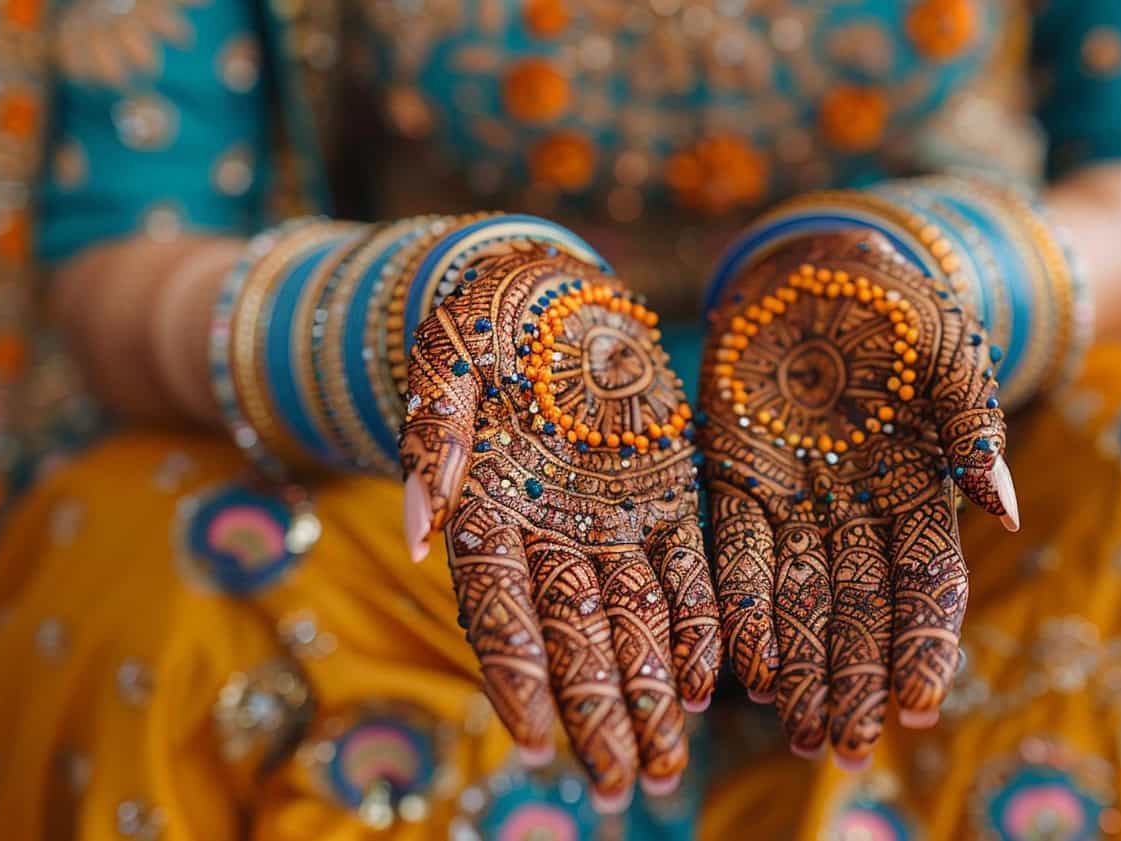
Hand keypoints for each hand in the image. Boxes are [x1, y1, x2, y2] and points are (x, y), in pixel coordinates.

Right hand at [400, 241, 719, 805]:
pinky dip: (696, 625)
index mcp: (487, 514)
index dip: (518, 682)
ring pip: (631, 623)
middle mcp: (549, 534)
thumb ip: (431, 438)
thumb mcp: (442, 358)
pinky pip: (686, 571)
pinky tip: (705, 683)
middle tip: (624, 788)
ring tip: (666, 765)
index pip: (498, 616)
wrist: (553, 283)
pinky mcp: (667, 495)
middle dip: (597, 717)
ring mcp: (610, 520)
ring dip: (648, 695)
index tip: (537, 746)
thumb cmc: (484, 316)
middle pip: (572, 642)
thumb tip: (415, 534)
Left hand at [699, 230, 1016, 766]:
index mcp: (920, 489)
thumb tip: (1007, 515)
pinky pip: (737, 554)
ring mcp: (796, 498)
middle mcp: (858, 509)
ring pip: (800, 598)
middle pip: (859, 610)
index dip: (925, 644)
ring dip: (799, 667)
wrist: (816, 261)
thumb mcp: (951, 352)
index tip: (919, 704)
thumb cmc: (898, 304)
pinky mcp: (735, 478)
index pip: (928, 583)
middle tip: (844, 747)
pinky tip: (740, 665)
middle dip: (854, 680)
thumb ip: (975, 428)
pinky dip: (740, 609)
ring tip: (797, 732)